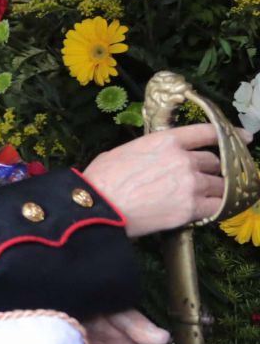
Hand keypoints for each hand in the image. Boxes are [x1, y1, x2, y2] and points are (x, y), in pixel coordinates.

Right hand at [81, 123, 228, 235]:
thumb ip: (150, 151)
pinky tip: (209, 210)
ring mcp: (191, 184)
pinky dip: (215, 208)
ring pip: (219, 185)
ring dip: (214, 191)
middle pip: (213, 162)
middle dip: (209, 170)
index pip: (206, 133)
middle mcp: (184, 159)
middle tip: (200, 179)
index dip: (228, 134)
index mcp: (166, 140)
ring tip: (204, 198)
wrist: (100, 205)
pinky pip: (217, 207)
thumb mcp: (125, 151)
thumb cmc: (102, 178)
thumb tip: (153, 159)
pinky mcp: (192, 208)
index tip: (243, 137)